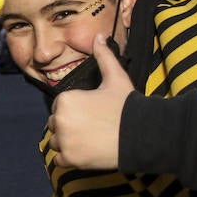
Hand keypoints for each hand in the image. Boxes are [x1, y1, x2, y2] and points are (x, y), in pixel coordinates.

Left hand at [48, 34, 131, 169]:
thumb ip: (104, 56)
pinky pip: (59, 160)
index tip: (92, 113)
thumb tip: (99, 36)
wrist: (141, 135)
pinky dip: (69, 158)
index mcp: (66, 100)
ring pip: (56, 142)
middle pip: (56, 125)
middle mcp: (60, 120)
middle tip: (93, 127)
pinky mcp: (70, 160)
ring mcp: (64, 142)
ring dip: (68, 142)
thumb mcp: (116, 78)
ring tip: (90, 139)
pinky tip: (86, 151)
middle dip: (69, 126)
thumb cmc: (127, 106)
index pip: (60, 107)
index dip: (76, 110)